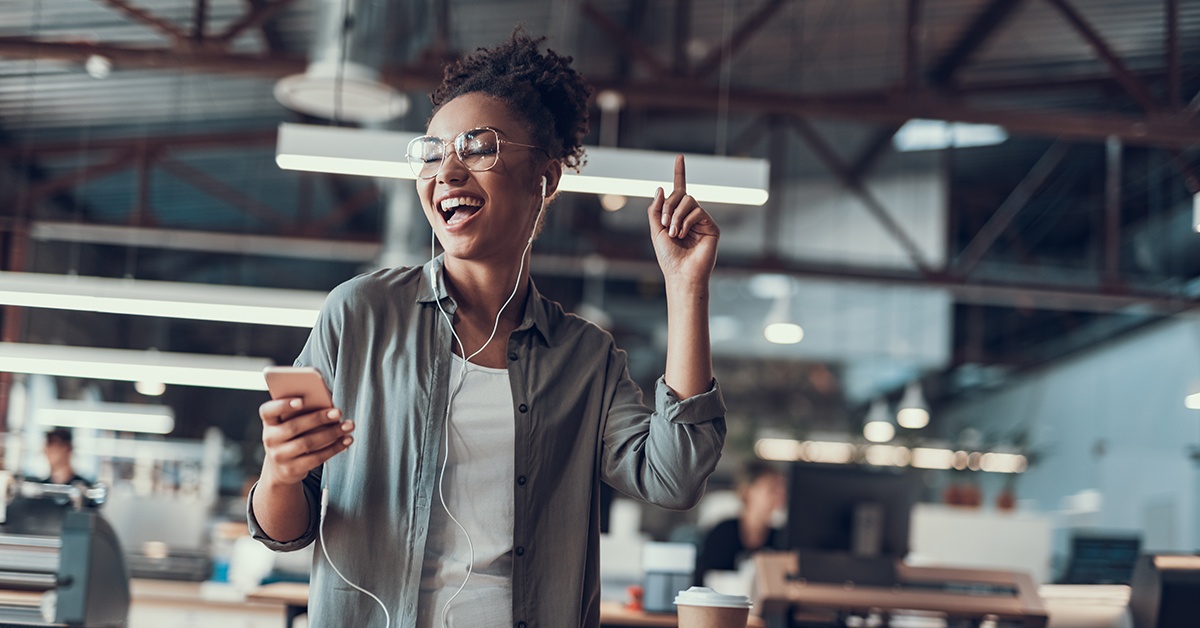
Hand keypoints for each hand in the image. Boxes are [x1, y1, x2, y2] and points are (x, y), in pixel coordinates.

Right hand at [259, 398, 353, 485]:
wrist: (281, 467)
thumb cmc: (292, 436)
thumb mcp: (290, 423)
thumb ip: (303, 412)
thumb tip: (328, 404)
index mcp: (269, 422)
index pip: (268, 411)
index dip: (283, 405)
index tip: (302, 400)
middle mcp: (269, 439)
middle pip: (294, 427)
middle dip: (319, 418)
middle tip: (338, 412)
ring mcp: (279, 456)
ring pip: (307, 443)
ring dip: (331, 434)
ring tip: (348, 426)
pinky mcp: (291, 470)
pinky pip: (316, 458)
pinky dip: (334, 449)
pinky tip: (346, 441)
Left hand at [648, 155, 719, 285]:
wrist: (681, 274)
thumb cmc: (668, 257)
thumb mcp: (655, 231)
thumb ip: (655, 209)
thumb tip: (662, 187)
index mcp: (677, 216)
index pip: (679, 190)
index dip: (680, 173)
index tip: (680, 157)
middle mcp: (690, 216)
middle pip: (680, 194)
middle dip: (668, 206)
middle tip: (664, 224)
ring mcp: (702, 220)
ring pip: (688, 200)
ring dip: (676, 215)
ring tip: (673, 232)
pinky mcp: (712, 226)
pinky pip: (697, 211)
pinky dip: (685, 221)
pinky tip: (683, 234)